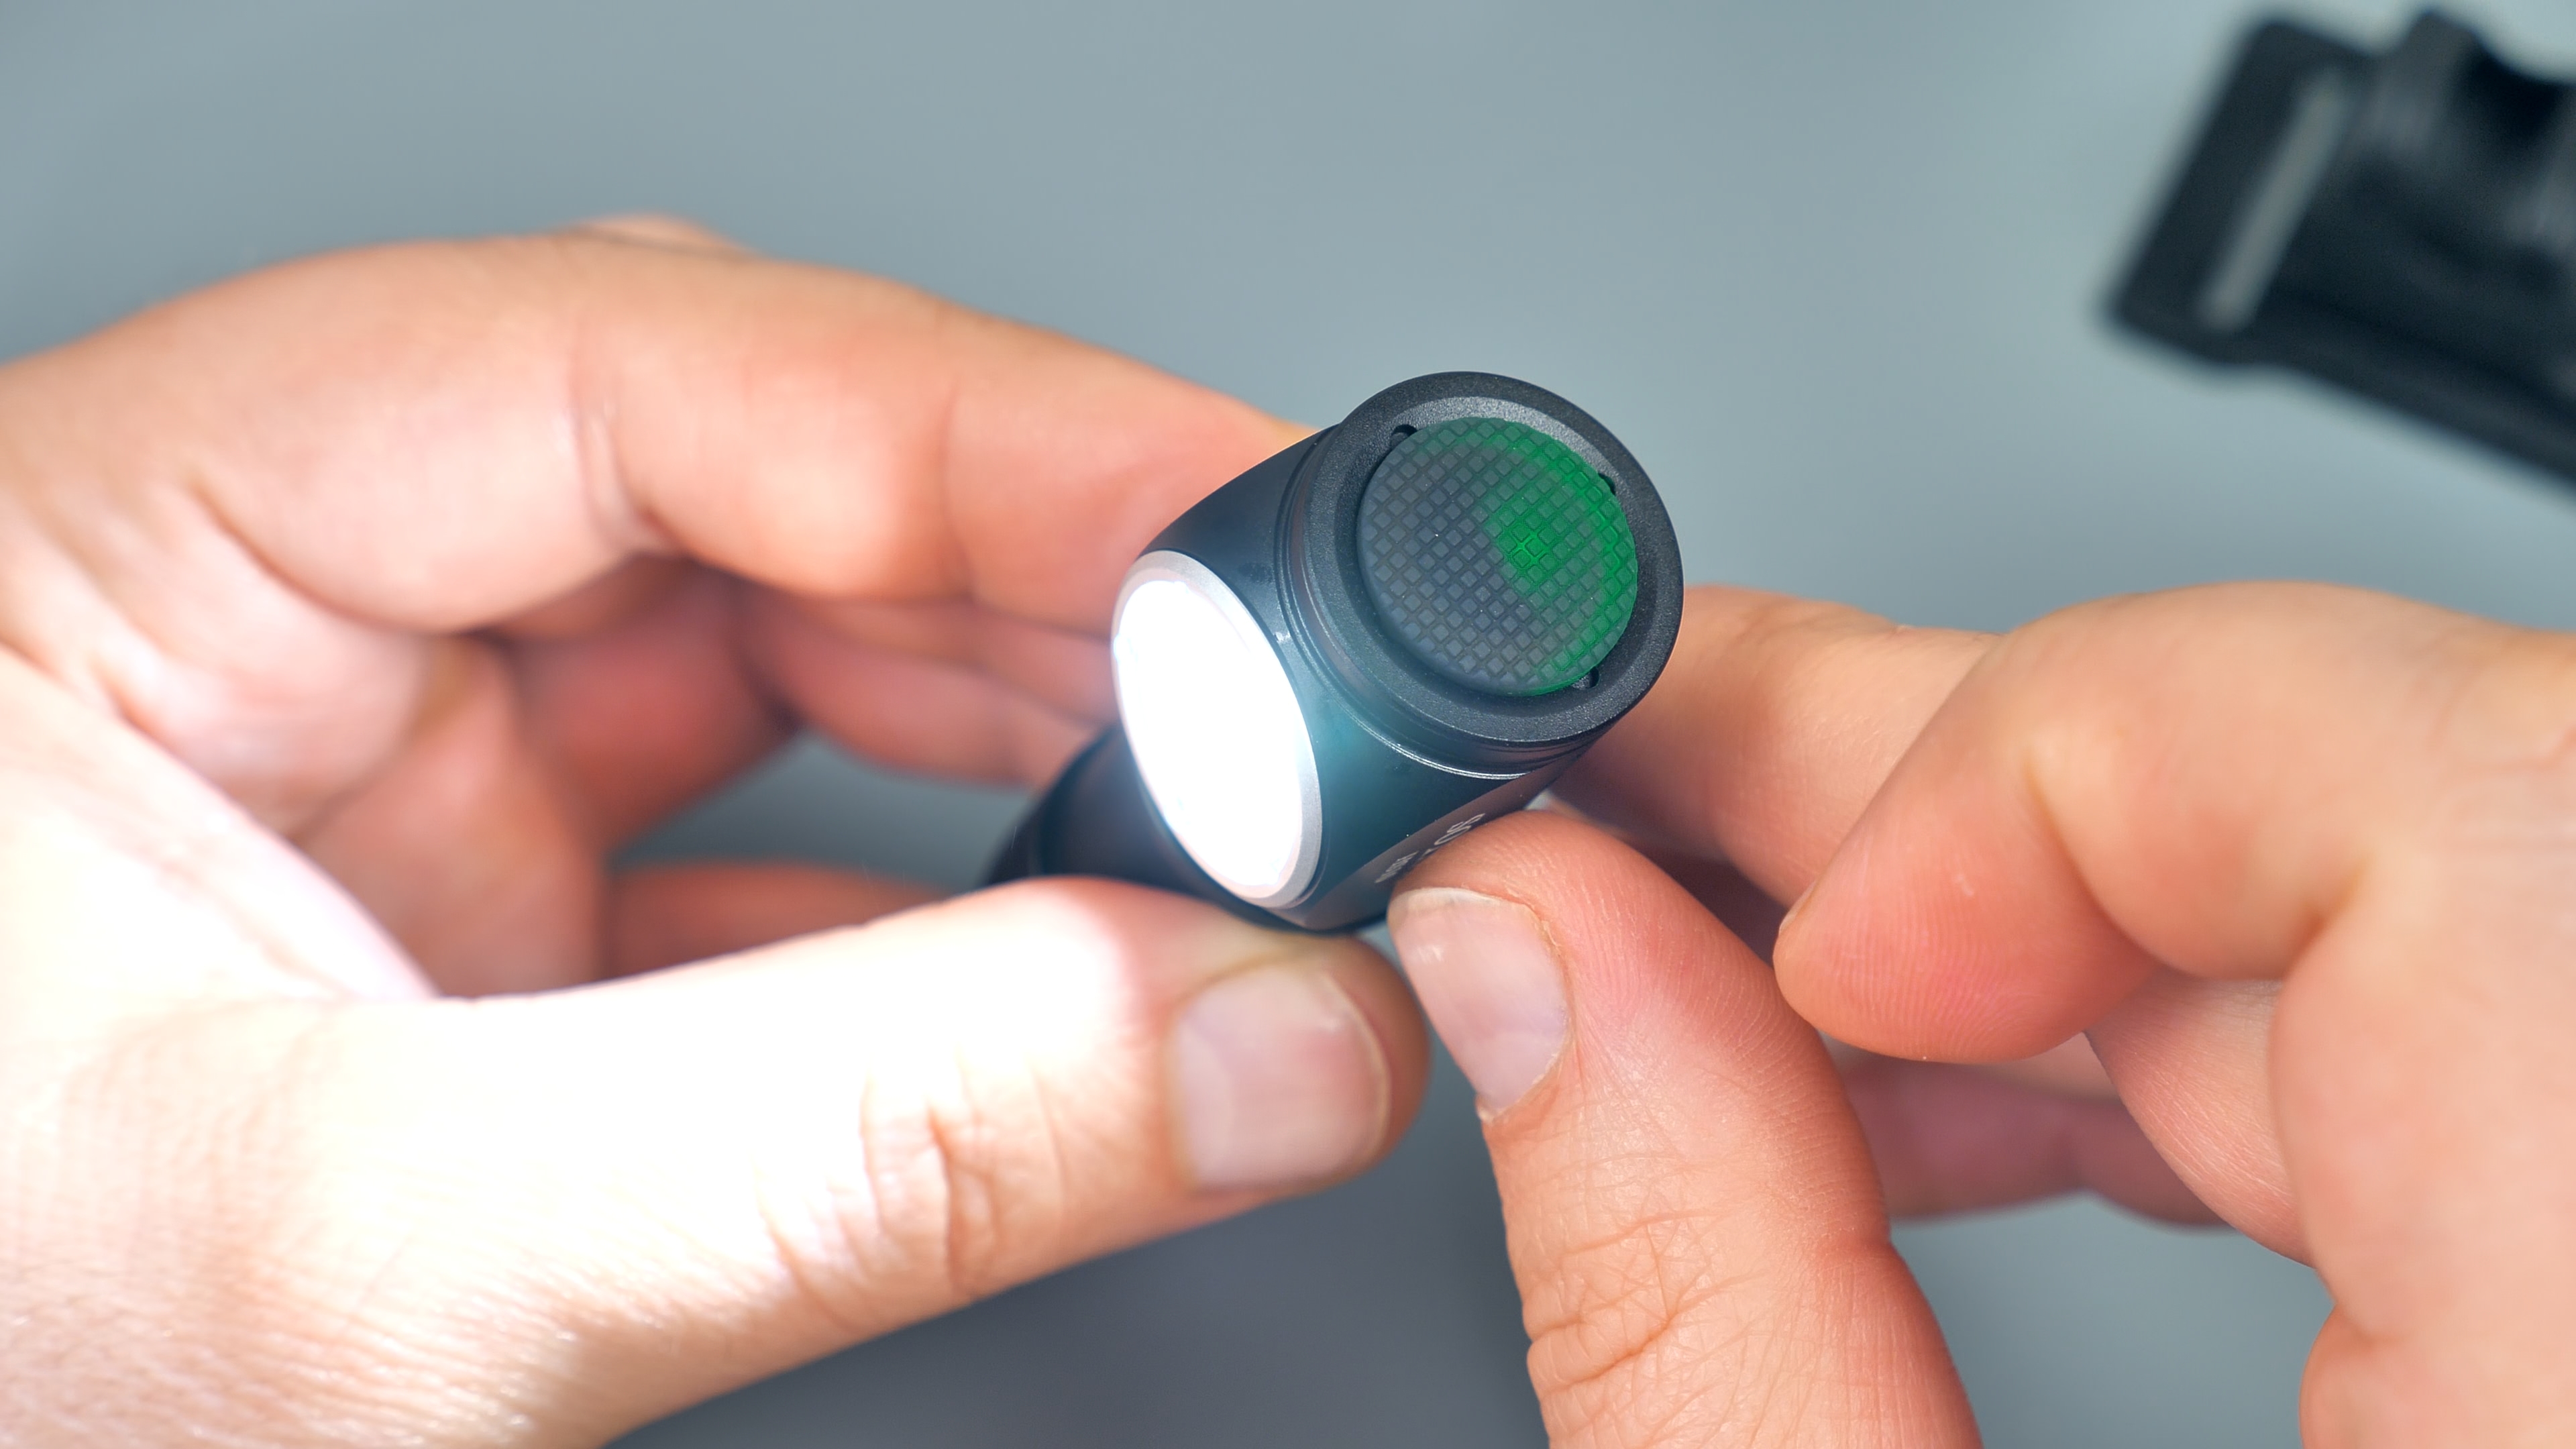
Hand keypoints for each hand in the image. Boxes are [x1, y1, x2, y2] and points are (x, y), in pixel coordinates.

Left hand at [0, 222, 1427, 1445]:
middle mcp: (252, 612)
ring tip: (1222, 814)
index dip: (971, 423)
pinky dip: (951, 907)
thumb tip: (1250, 1035)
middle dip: (1036, 580)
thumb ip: (851, 1142)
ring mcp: (372, 766)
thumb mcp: (378, 1274)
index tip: (1234, 517)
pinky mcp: (471, 921)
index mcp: (107, 549)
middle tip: (1281, 690)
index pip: (613, 368)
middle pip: (735, 476)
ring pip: (780, 648)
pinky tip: (1082, 959)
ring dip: (1022, 730)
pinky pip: (769, 849)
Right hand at [1388, 584, 2575, 1443]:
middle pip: (2414, 814)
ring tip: (1759, 973)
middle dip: (1960, 799)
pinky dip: (2180, 1028)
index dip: (2089, 762)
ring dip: (2041, 917)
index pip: (2465, 804)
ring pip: (2426, 895)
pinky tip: (1960, 1088)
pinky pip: (2468, 1021)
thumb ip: (1696, 1316)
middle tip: (1657, 809)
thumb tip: (1537, 963)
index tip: (1838, 921)